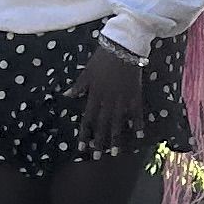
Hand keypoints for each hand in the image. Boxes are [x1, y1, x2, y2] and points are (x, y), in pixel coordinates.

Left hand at [79, 38, 143, 152]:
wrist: (123, 45)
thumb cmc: (102, 57)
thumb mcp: (86, 71)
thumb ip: (78, 86)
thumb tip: (66, 96)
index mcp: (94, 94)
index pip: (87, 119)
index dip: (84, 134)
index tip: (82, 148)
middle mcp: (108, 100)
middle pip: (102, 124)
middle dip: (99, 142)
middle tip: (97, 157)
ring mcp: (122, 98)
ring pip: (118, 122)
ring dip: (116, 138)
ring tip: (115, 153)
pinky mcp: (135, 94)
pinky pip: (136, 112)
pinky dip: (137, 123)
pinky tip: (138, 135)